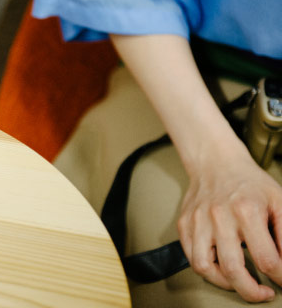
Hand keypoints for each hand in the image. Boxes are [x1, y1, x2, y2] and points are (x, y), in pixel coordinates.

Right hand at [178, 148, 281, 301]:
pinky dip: (207, 270)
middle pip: (234, 269)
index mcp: (246, 210)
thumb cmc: (250, 183)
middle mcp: (218, 216)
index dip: (280, 277)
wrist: (216, 162)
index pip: (267, 259)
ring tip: (239, 283)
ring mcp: (198, 221)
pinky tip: (221, 268)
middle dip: (252, 291)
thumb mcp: (279, 202)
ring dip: (225, 284)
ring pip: (205, 267)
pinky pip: (191, 257)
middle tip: (263, 294)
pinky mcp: (184, 224)